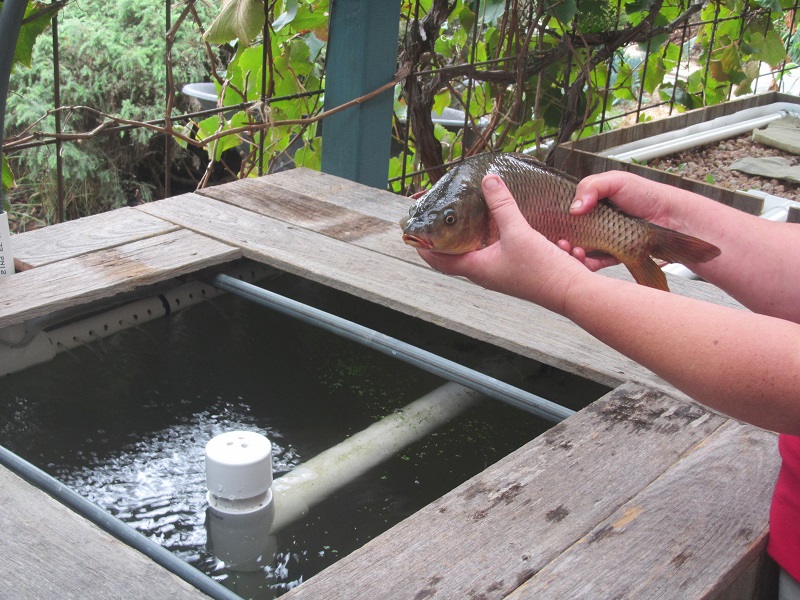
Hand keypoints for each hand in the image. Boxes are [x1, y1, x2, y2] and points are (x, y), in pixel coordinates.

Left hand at [417, 174, 587, 314]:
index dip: (424, 247)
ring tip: (465, 218)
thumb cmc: (542, 270)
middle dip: (446, 238)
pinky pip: (499, 252)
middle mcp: (484, 274)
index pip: (439, 260)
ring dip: (472, 237)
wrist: (572, 292)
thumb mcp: (519, 231)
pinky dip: (497, 238)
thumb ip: (502, 205)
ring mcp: (500, 273)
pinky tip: (504, 225)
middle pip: (455, 255)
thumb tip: (488, 181)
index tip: (413, 234)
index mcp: (477, 269)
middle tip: (439, 220)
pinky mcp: (516, 269)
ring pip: (478, 252)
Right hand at [558, 171, 679, 270]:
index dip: (555, 221)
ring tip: (574, 251)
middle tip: (561, 243)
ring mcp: (601, 239)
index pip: (565, 214)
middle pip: (568, 234)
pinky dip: (587, 264)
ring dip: (571, 254)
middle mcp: (593, 222)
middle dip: (560, 241)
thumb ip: (591, 187)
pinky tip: (585, 260)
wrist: (671, 218)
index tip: (551, 227)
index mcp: (590, 203)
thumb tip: (574, 208)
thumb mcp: (616, 180)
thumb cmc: (647, 195)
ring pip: (578, 250)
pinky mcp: (610, 255)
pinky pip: (593, 263)